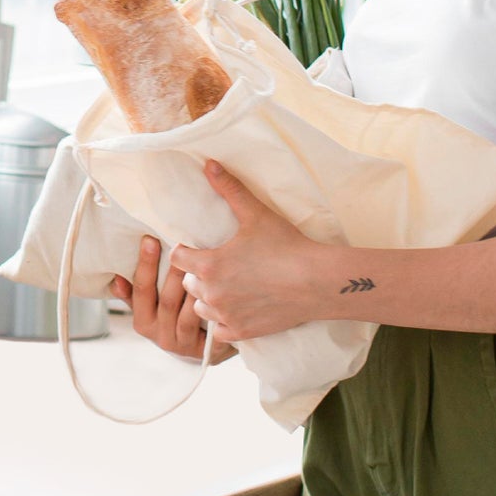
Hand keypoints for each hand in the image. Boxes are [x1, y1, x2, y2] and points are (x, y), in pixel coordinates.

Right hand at [110, 235, 237, 364]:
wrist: (201, 350)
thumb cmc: (173, 319)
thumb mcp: (150, 309)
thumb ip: (133, 295)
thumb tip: (116, 279)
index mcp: (142, 323)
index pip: (141, 290)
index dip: (145, 264)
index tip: (149, 239)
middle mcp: (159, 336)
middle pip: (166, 300)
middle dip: (173, 272)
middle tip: (181, 246)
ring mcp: (182, 344)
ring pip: (187, 311)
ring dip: (194, 286)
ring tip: (200, 262)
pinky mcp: (203, 349)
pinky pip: (206, 323)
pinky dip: (208, 304)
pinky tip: (214, 286)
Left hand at [168, 160, 323, 341]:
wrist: (318, 282)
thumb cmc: (286, 245)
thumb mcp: (255, 213)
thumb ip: (229, 189)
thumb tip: (209, 163)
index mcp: (208, 265)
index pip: (177, 257)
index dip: (186, 251)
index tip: (198, 248)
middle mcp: (211, 293)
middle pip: (188, 283)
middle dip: (198, 274)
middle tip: (217, 267)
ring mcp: (226, 316)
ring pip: (201, 308)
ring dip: (208, 299)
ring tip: (226, 288)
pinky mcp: (242, 333)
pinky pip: (219, 332)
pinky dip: (224, 323)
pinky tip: (237, 310)